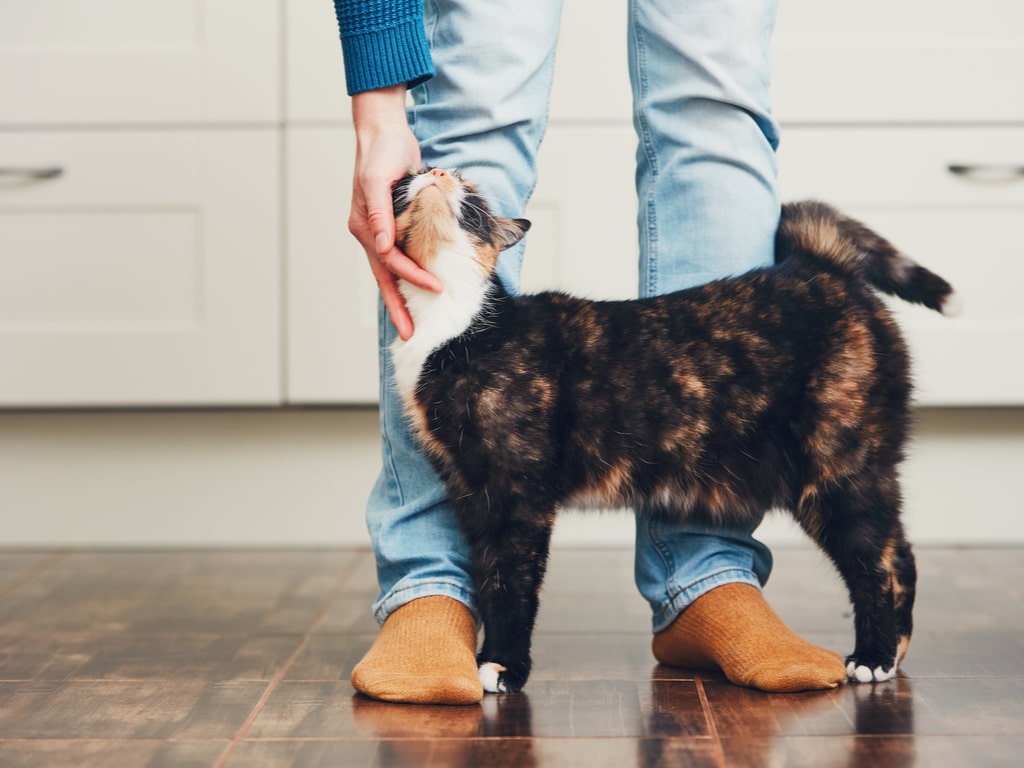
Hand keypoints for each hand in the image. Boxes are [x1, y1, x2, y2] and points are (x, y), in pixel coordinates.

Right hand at [349, 86, 441, 340]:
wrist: (384, 133)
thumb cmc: (382, 151)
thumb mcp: (379, 178)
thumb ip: (380, 212)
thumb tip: (382, 245)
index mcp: (365, 225)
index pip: (391, 261)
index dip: (413, 276)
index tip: (436, 287)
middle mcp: (370, 232)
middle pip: (385, 278)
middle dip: (397, 308)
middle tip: (409, 336)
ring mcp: (379, 231)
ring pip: (390, 273)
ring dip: (400, 298)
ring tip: (409, 324)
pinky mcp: (391, 225)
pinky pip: (398, 259)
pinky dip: (405, 276)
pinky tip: (413, 291)